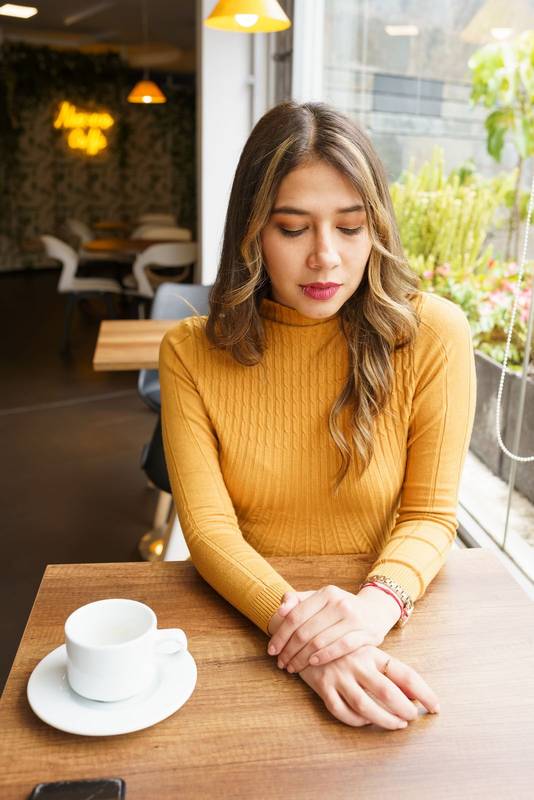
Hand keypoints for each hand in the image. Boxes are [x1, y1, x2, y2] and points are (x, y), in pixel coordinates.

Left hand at [267, 585, 395, 673]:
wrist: (376, 611)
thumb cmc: (340, 608)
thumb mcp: (320, 599)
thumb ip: (298, 601)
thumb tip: (280, 610)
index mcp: (326, 593)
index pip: (296, 616)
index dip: (281, 635)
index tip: (272, 650)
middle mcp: (340, 603)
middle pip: (305, 631)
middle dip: (289, 651)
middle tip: (281, 663)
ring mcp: (354, 618)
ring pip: (320, 641)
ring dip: (302, 658)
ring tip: (293, 667)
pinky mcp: (367, 633)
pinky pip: (341, 647)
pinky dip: (325, 656)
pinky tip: (313, 663)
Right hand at [299, 645, 439, 729]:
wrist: (303, 633)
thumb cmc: (340, 643)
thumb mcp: (363, 647)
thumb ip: (385, 667)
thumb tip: (413, 691)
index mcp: (371, 651)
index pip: (404, 673)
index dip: (423, 692)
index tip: (436, 707)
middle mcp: (357, 663)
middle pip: (387, 693)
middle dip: (405, 710)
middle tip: (413, 719)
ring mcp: (339, 675)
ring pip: (366, 707)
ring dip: (385, 720)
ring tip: (397, 725)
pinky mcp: (322, 686)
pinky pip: (342, 711)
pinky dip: (356, 721)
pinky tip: (365, 721)